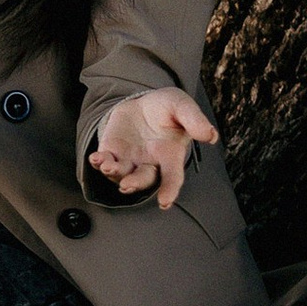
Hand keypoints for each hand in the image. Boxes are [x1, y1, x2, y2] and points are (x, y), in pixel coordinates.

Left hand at [90, 86, 217, 210]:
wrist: (143, 103)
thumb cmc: (167, 108)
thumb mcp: (181, 105)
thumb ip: (194, 120)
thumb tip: (211, 136)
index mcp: (170, 156)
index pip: (172, 177)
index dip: (170, 190)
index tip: (165, 202)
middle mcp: (150, 163)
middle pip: (144, 179)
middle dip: (135, 183)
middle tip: (127, 185)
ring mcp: (130, 160)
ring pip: (122, 174)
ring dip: (114, 173)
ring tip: (107, 167)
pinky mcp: (112, 152)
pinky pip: (105, 162)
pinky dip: (99, 162)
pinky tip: (95, 158)